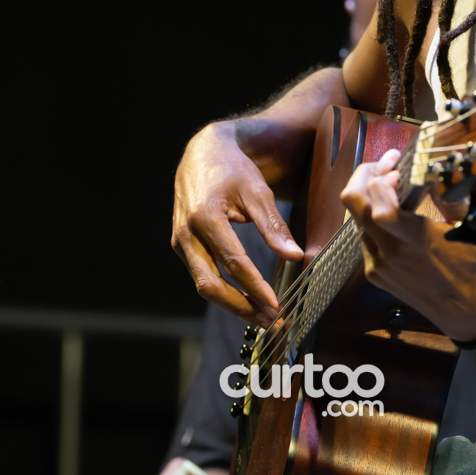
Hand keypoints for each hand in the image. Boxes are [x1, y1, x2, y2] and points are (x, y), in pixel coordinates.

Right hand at [171, 123, 302, 325]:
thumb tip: (295, 257)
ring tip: (264, 318)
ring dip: (234, 304)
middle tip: (271, 321)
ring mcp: (180, 242)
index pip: (233, 262)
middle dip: (241, 307)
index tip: (277, 306)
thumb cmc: (233, 169)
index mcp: (204, 217)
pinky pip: (202, 276)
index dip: (255, 287)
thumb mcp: (257, 191)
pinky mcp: (183, 247)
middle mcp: (186, 234)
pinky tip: (248, 301)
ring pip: (204, 285)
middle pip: (210, 285)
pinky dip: (225, 292)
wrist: (202, 153)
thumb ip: (274, 226)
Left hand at [340, 149, 475, 342]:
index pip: (377, 201)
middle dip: (365, 175)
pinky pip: (365, 237)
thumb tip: (431, 170)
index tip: (399, 165)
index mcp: (415, 239)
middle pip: (352, 203)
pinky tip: (397, 218)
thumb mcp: (473, 227)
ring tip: (396, 187)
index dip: (381, 175)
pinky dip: (375, 220)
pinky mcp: (376, 275)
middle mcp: (389, 252)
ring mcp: (378, 265)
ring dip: (370, 198)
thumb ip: (448, 197)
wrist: (474, 314)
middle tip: (387, 165)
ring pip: (357, 219)